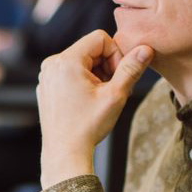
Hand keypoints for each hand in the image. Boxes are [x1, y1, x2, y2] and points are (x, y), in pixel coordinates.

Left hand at [37, 31, 152, 187]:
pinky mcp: (46, 87)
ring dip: (96, 74)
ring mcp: (46, 76)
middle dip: (106, 65)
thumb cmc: (88, 126)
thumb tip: (145, 49)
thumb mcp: (115, 95)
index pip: (100, 38)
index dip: (116, 54)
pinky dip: (82, 82)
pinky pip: (69, 73)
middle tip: (112, 89)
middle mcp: (52, 64)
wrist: (65, 153)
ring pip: (80, 61)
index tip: (118, 77)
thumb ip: (131, 69)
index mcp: (66, 61)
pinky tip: (86, 102)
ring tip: (100, 97)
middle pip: (90, 49)